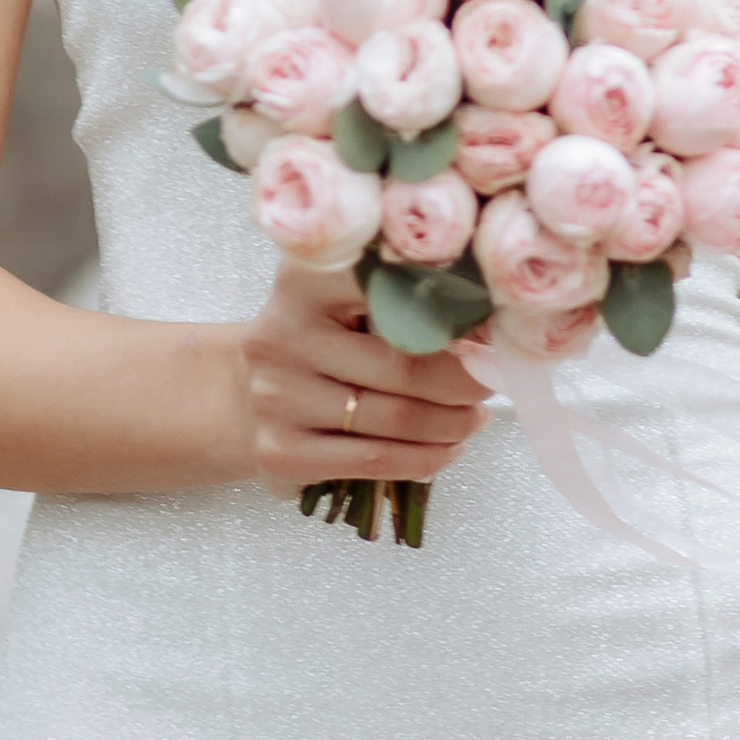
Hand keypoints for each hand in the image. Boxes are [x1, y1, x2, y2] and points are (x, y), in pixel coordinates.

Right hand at [235, 260, 486, 499]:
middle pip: (404, 365)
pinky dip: (426, 459)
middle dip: (464, 381)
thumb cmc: (323, 340)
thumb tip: (490, 328)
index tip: (490, 328)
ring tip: (474, 417)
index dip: (452, 312)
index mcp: (306, 278)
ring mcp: (277, 397)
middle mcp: (283, 333)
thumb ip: (406, 302)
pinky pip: (375, 461)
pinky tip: (447, 448)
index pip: (392, 287)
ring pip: (396, 419)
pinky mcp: (280, 451)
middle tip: (489, 382)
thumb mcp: (350, 300)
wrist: (248, 391)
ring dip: (453, 424)